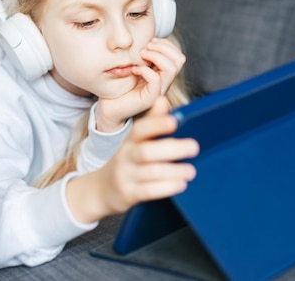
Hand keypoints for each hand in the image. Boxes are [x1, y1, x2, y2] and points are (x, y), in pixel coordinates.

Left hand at [95, 37, 185, 131]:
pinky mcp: (149, 98)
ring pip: (171, 68)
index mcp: (162, 73)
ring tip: (141, 55)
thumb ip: (143, 56)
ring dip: (156, 56)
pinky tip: (134, 70)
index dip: (166, 44)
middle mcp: (164, 82)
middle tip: (146, 47)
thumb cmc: (120, 86)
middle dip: (163, 47)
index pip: (178, 55)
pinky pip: (155, 80)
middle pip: (179, 59)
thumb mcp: (134, 66)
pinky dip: (145, 70)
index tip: (149, 41)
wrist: (110, 107)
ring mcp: (159, 91)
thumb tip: (147, 40)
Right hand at [100, 97, 197, 213]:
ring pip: (149, 171)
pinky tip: (180, 184)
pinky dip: (165, 187)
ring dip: (173, 171)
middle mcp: (126, 156)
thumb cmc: (126, 162)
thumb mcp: (134, 141)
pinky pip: (147, 191)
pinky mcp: (128, 194)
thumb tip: (162, 100)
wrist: (101, 190)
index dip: (157, 124)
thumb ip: (151, 122)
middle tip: (194, 147)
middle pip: (146, 151)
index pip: (140, 129)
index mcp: (130, 141)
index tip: (174, 121)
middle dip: (171, 148)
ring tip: (191, 171)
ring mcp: (126, 176)